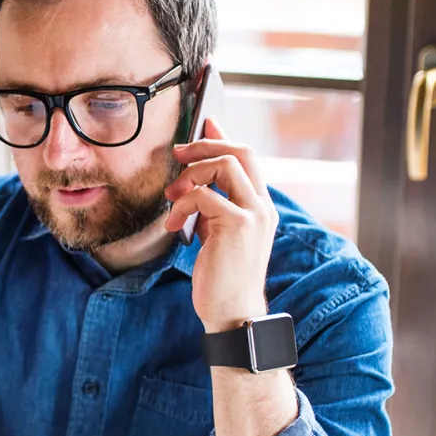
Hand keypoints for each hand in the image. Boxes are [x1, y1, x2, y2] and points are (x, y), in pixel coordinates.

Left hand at [164, 118, 278, 332]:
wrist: (232, 312)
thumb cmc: (222, 277)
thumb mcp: (217, 232)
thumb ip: (213, 203)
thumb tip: (195, 176)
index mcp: (260, 206)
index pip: (248, 156)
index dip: (223, 135)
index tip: (203, 123)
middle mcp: (263, 206)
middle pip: (241, 151)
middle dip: (205, 145)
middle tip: (177, 155)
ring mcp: (254, 214)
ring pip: (224, 165)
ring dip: (190, 175)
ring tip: (172, 199)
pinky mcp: (238, 225)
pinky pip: (204, 195)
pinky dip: (182, 205)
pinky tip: (174, 225)